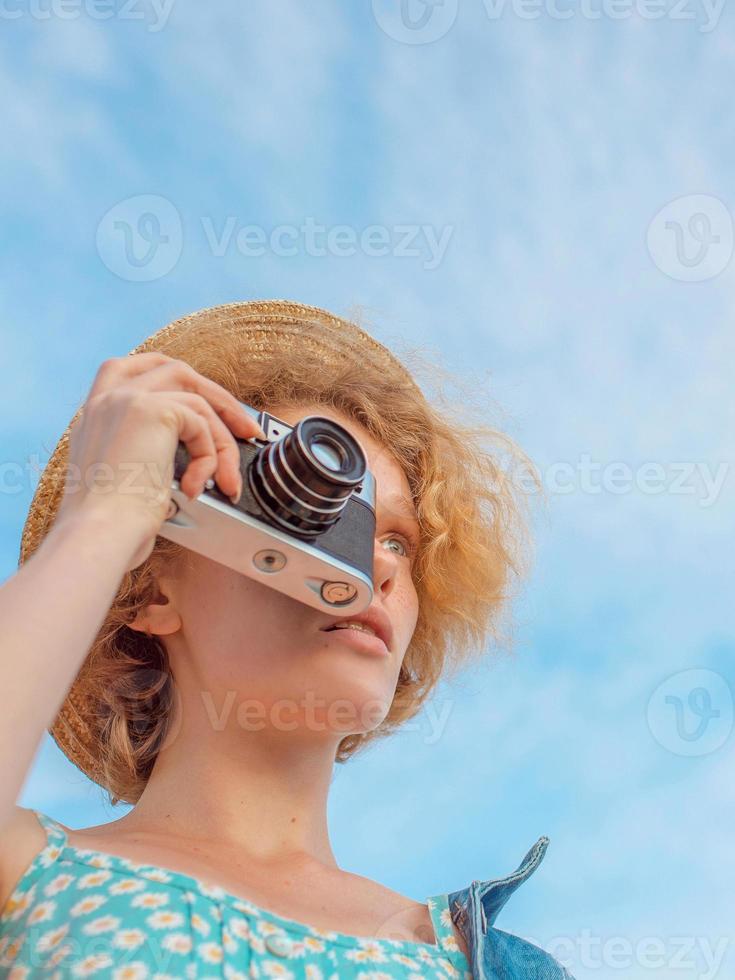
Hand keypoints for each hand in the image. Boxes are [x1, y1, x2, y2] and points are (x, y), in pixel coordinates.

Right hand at [53, 352, 264, 570]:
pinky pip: (201, 425)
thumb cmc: (110, 521)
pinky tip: (196, 487)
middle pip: (177, 373)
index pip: (137, 369)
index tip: (206, 396)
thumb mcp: (120, 473)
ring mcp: (129, 399)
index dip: (178, 377)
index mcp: (96, 411)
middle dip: (218, 399)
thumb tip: (190, 443)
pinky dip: (210, 458)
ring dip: (221, 442)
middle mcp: (108, 397)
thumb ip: (140, 446)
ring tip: (227, 478)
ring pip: (197, 402)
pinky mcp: (153, 411)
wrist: (98, 533)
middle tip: (245, 428)